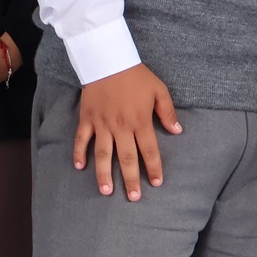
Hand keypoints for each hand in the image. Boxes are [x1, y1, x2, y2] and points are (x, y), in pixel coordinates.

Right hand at [75, 63, 181, 199]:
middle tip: (133, 198)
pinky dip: (79, 153)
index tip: (156, 183)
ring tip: (106, 191)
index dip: (153, 168)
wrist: (108, 59)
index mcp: (139, 121)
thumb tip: (177, 131)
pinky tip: (79, 167)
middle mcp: (120, 126)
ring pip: (103, 154)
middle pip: (126, 158)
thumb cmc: (136, 75)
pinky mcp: (87, 118)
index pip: (149, 150)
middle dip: (130, 179)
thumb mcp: (159, 90)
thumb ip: (168, 112)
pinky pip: (82, 139)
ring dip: (104, 174)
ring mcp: (102, 124)